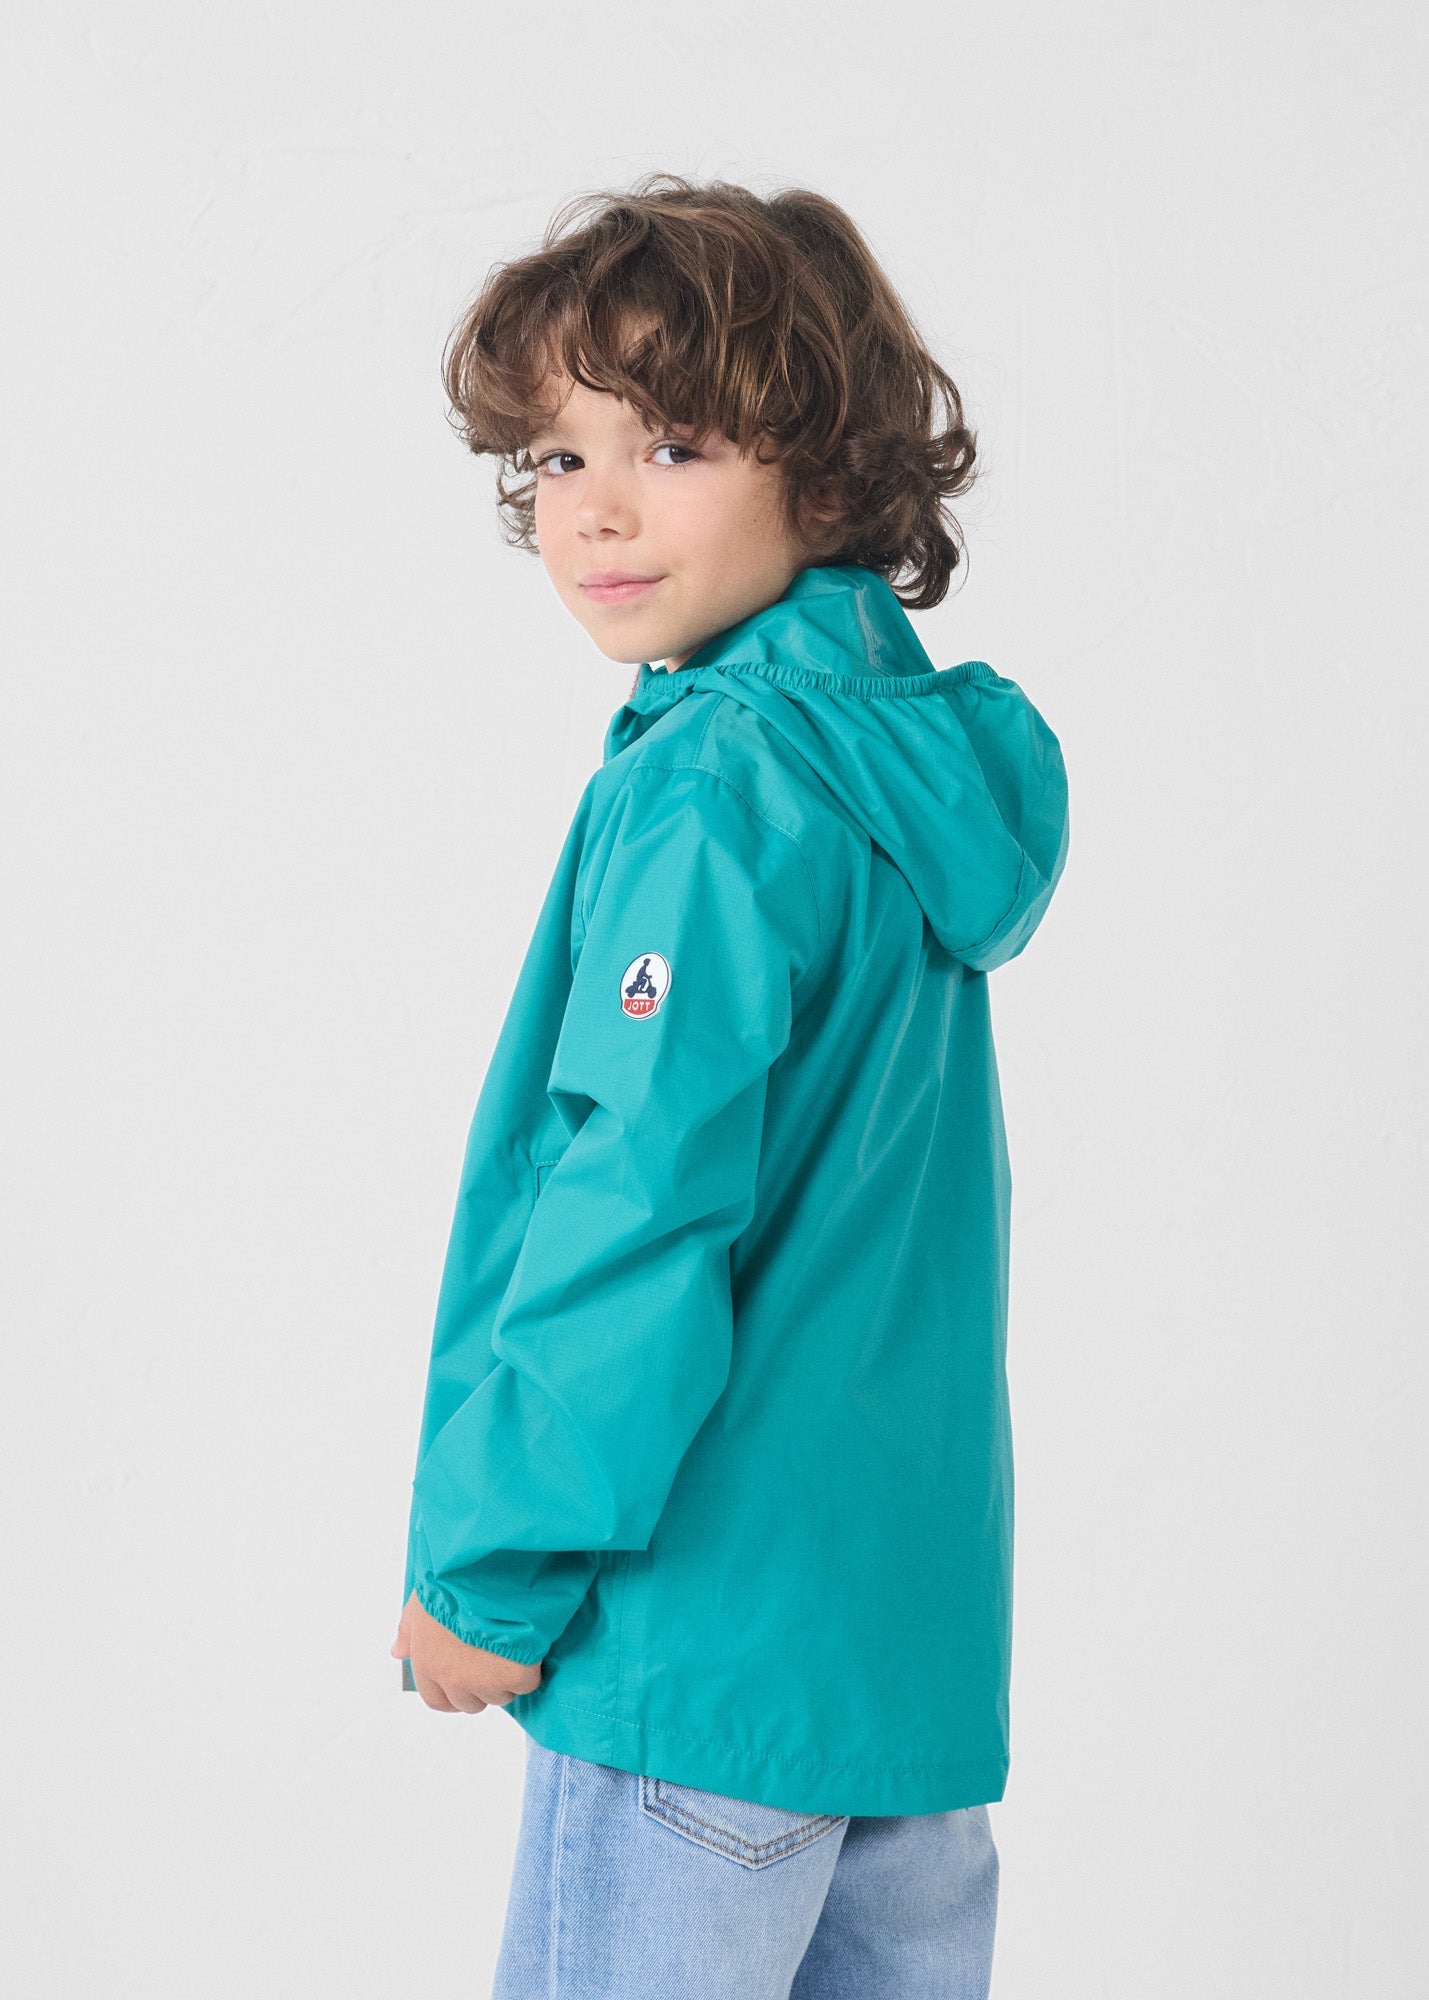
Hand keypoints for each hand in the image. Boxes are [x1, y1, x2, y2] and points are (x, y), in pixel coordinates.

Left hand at [391, 1590, 542, 1712]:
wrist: (492, 1567)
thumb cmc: (455, 1577)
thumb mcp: (423, 1598)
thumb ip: (409, 1629)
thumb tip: (398, 1651)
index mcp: (426, 1661)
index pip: (437, 1699)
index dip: (453, 1694)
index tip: (466, 1682)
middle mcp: (452, 1677)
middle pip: (470, 1703)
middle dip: (482, 1687)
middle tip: (494, 1658)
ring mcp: (485, 1680)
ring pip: (500, 1696)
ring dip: (507, 1678)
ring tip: (512, 1642)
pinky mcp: (516, 1675)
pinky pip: (526, 1683)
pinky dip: (531, 1669)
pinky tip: (530, 1644)